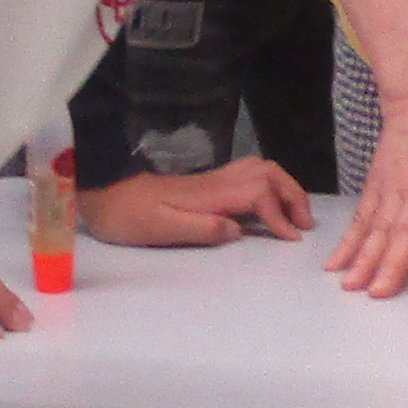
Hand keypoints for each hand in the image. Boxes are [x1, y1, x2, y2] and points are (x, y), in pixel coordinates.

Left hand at [83, 159, 313, 249]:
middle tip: (304, 225)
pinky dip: (270, 185)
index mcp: (208, 194)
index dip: (279, 215)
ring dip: (285, 187)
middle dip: (293, 195)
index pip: (258, 193)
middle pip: (268, 173)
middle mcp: (216, 180)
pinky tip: (269, 205)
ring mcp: (212, 179)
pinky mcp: (207, 183)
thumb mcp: (159, 229)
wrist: (103, 193)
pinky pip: (249, 174)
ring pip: (261, 168)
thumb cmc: (127, 217)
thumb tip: (237, 230)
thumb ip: (200, 229)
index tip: (291, 238)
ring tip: (295, 215)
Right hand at [329, 96, 407, 296]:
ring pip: (378, 228)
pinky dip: (348, 241)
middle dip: (391, 267)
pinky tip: (337, 262)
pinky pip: (362, 217)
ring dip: (364, 260)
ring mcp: (396, 185)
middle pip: (407, 232)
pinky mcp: (377, 183)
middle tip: (380, 295)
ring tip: (352, 286)